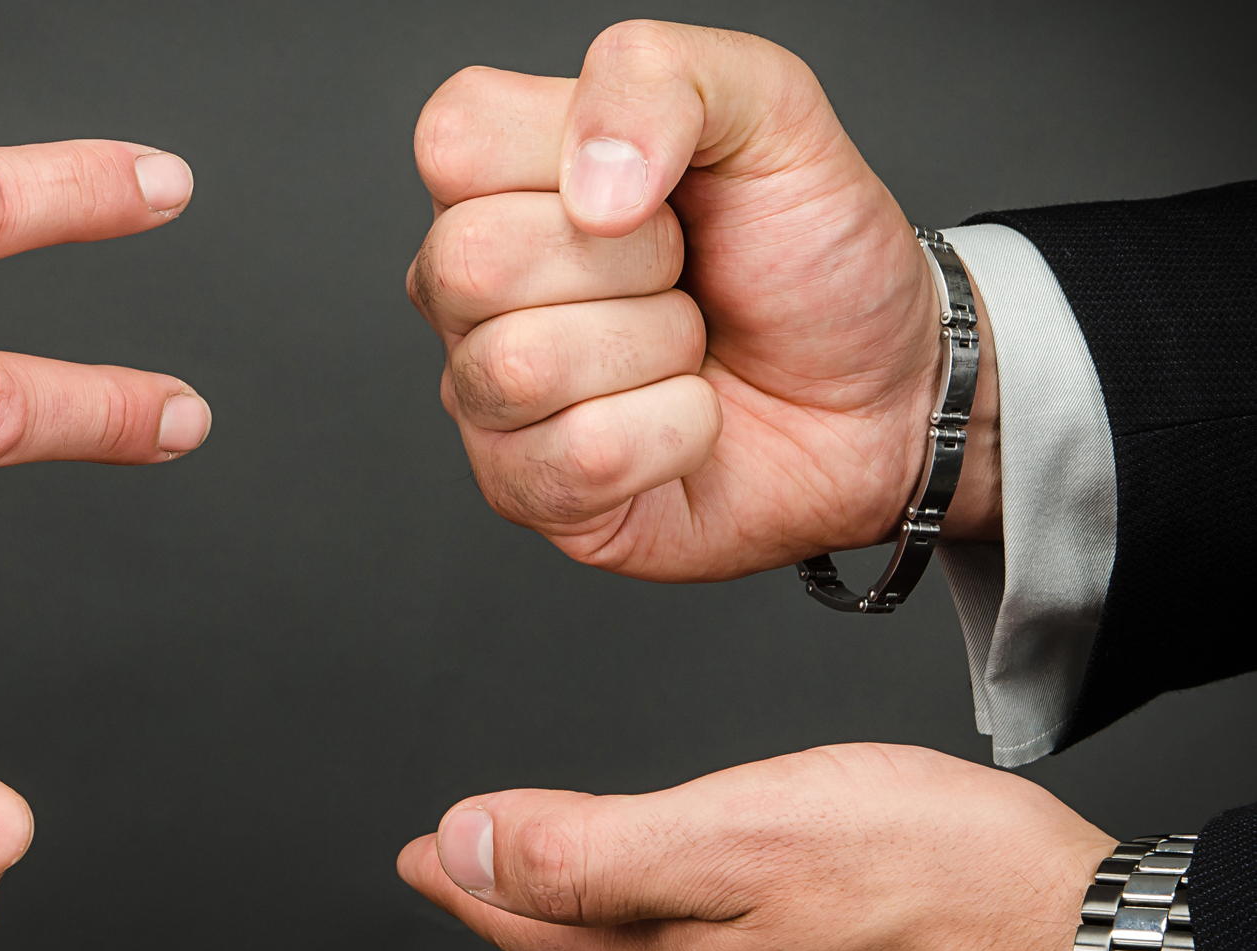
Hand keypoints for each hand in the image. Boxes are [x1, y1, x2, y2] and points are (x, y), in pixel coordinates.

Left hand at [398, 744, 1244, 950]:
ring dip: (587, 928)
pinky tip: (686, 931)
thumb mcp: (737, 833)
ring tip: (554, 898)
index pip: (523, 917)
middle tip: (462, 871)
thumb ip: (585, 850)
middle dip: (510, 907)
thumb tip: (463, 848)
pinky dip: (672, 943)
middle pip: (576, 948)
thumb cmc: (942, 887)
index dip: (462, 877)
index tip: (417, 855)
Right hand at [406, 22, 1000, 581]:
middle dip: (635, 263)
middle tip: (685, 273)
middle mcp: (470, 289)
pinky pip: (579, 457)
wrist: (882, 387)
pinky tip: (689, 419)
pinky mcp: (528, 490)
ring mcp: (487, 395)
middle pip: (471, 260)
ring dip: (657, 350)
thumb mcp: (771, 111)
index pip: (453, 140)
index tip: (660, 183)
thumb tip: (590, 187)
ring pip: (520, 366)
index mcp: (501, 178)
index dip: (579, 152)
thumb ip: (665, 75)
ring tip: (688, 345)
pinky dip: (676, 432)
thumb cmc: (809, 256)